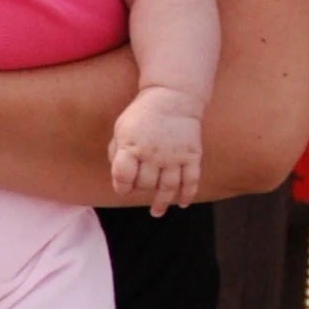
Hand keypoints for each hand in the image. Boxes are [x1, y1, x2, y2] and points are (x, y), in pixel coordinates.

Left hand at [110, 91, 204, 215]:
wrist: (174, 96)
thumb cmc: (143, 115)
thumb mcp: (122, 129)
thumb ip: (117, 153)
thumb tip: (119, 178)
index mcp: (132, 145)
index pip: (123, 176)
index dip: (121, 186)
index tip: (124, 187)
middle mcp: (153, 153)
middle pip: (146, 184)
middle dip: (142, 188)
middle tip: (143, 186)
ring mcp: (174, 155)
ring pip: (168, 187)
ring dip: (162, 202)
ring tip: (156, 212)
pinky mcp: (192, 155)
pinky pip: (191, 180)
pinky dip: (187, 194)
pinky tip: (181, 204)